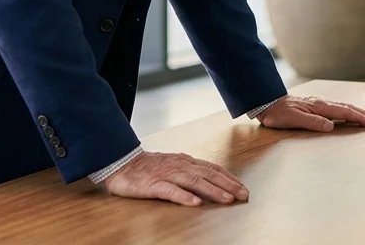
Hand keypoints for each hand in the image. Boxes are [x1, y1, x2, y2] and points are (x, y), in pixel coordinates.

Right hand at [102, 151, 248, 206]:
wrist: (121, 164)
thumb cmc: (148, 167)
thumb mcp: (173, 166)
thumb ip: (190, 171)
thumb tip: (211, 179)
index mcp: (185, 162)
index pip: (212, 168)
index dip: (229, 178)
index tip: (243, 188)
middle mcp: (180, 166)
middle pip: (208, 174)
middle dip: (228, 185)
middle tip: (243, 195)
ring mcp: (167, 174)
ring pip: (194, 182)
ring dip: (212, 190)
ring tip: (227, 199)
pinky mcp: (154, 184)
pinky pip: (171, 191)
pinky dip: (184, 196)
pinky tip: (195, 203)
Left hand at [256, 95, 364, 131]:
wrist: (267, 103)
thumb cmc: (279, 114)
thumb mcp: (294, 120)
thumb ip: (313, 123)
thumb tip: (331, 126)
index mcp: (320, 106)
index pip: (345, 112)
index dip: (360, 118)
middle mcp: (322, 104)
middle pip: (348, 108)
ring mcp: (320, 105)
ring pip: (344, 108)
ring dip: (358, 113)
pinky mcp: (316, 107)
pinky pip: (337, 110)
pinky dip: (348, 113)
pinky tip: (351, 116)